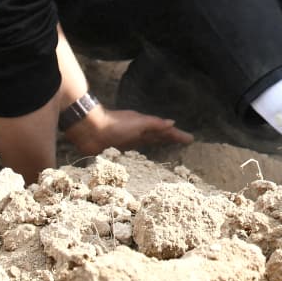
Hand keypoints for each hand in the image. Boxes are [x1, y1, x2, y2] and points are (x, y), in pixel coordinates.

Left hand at [64, 107, 192, 157]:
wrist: (90, 131)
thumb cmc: (115, 124)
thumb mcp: (139, 122)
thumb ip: (155, 124)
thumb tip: (172, 123)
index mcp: (144, 124)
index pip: (165, 131)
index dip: (177, 135)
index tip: (191, 139)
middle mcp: (137, 132)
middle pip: (158, 135)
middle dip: (170, 138)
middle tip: (184, 142)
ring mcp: (128, 141)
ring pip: (148, 143)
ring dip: (158, 144)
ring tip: (168, 147)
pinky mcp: (118, 150)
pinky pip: (136, 153)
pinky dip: (143, 154)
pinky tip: (144, 158)